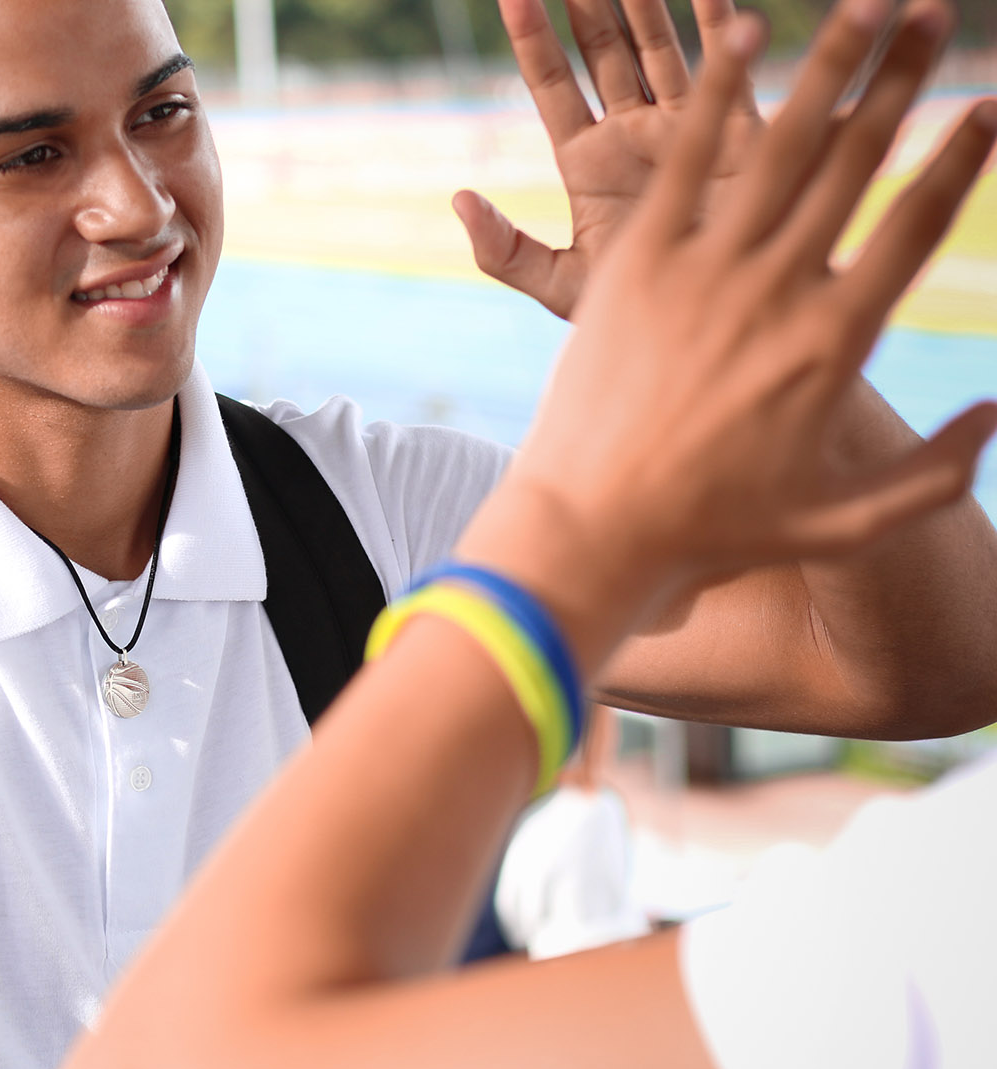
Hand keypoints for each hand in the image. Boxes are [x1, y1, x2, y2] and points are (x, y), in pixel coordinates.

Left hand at [458, 0, 762, 319]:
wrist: (716, 335)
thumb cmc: (637, 322)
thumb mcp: (560, 285)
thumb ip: (504, 250)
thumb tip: (458, 200)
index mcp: (586, 161)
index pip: (552, 84)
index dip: (532, 39)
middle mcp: (633, 133)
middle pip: (605, 50)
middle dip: (589, 2)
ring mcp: (686, 124)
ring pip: (660, 44)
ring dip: (644, 0)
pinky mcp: (739, 130)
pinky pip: (728, 64)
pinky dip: (720, 23)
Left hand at [489, 0, 996, 631]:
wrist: (591, 532)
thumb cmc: (711, 535)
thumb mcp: (839, 524)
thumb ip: (931, 473)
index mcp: (834, 344)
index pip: (914, 228)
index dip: (958, 159)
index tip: (990, 104)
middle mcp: (777, 292)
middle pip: (856, 164)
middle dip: (903, 79)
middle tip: (933, 10)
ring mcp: (703, 271)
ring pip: (778, 147)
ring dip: (828, 66)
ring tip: (869, 4)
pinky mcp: (634, 265)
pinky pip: (683, 162)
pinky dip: (714, 94)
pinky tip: (743, 29)